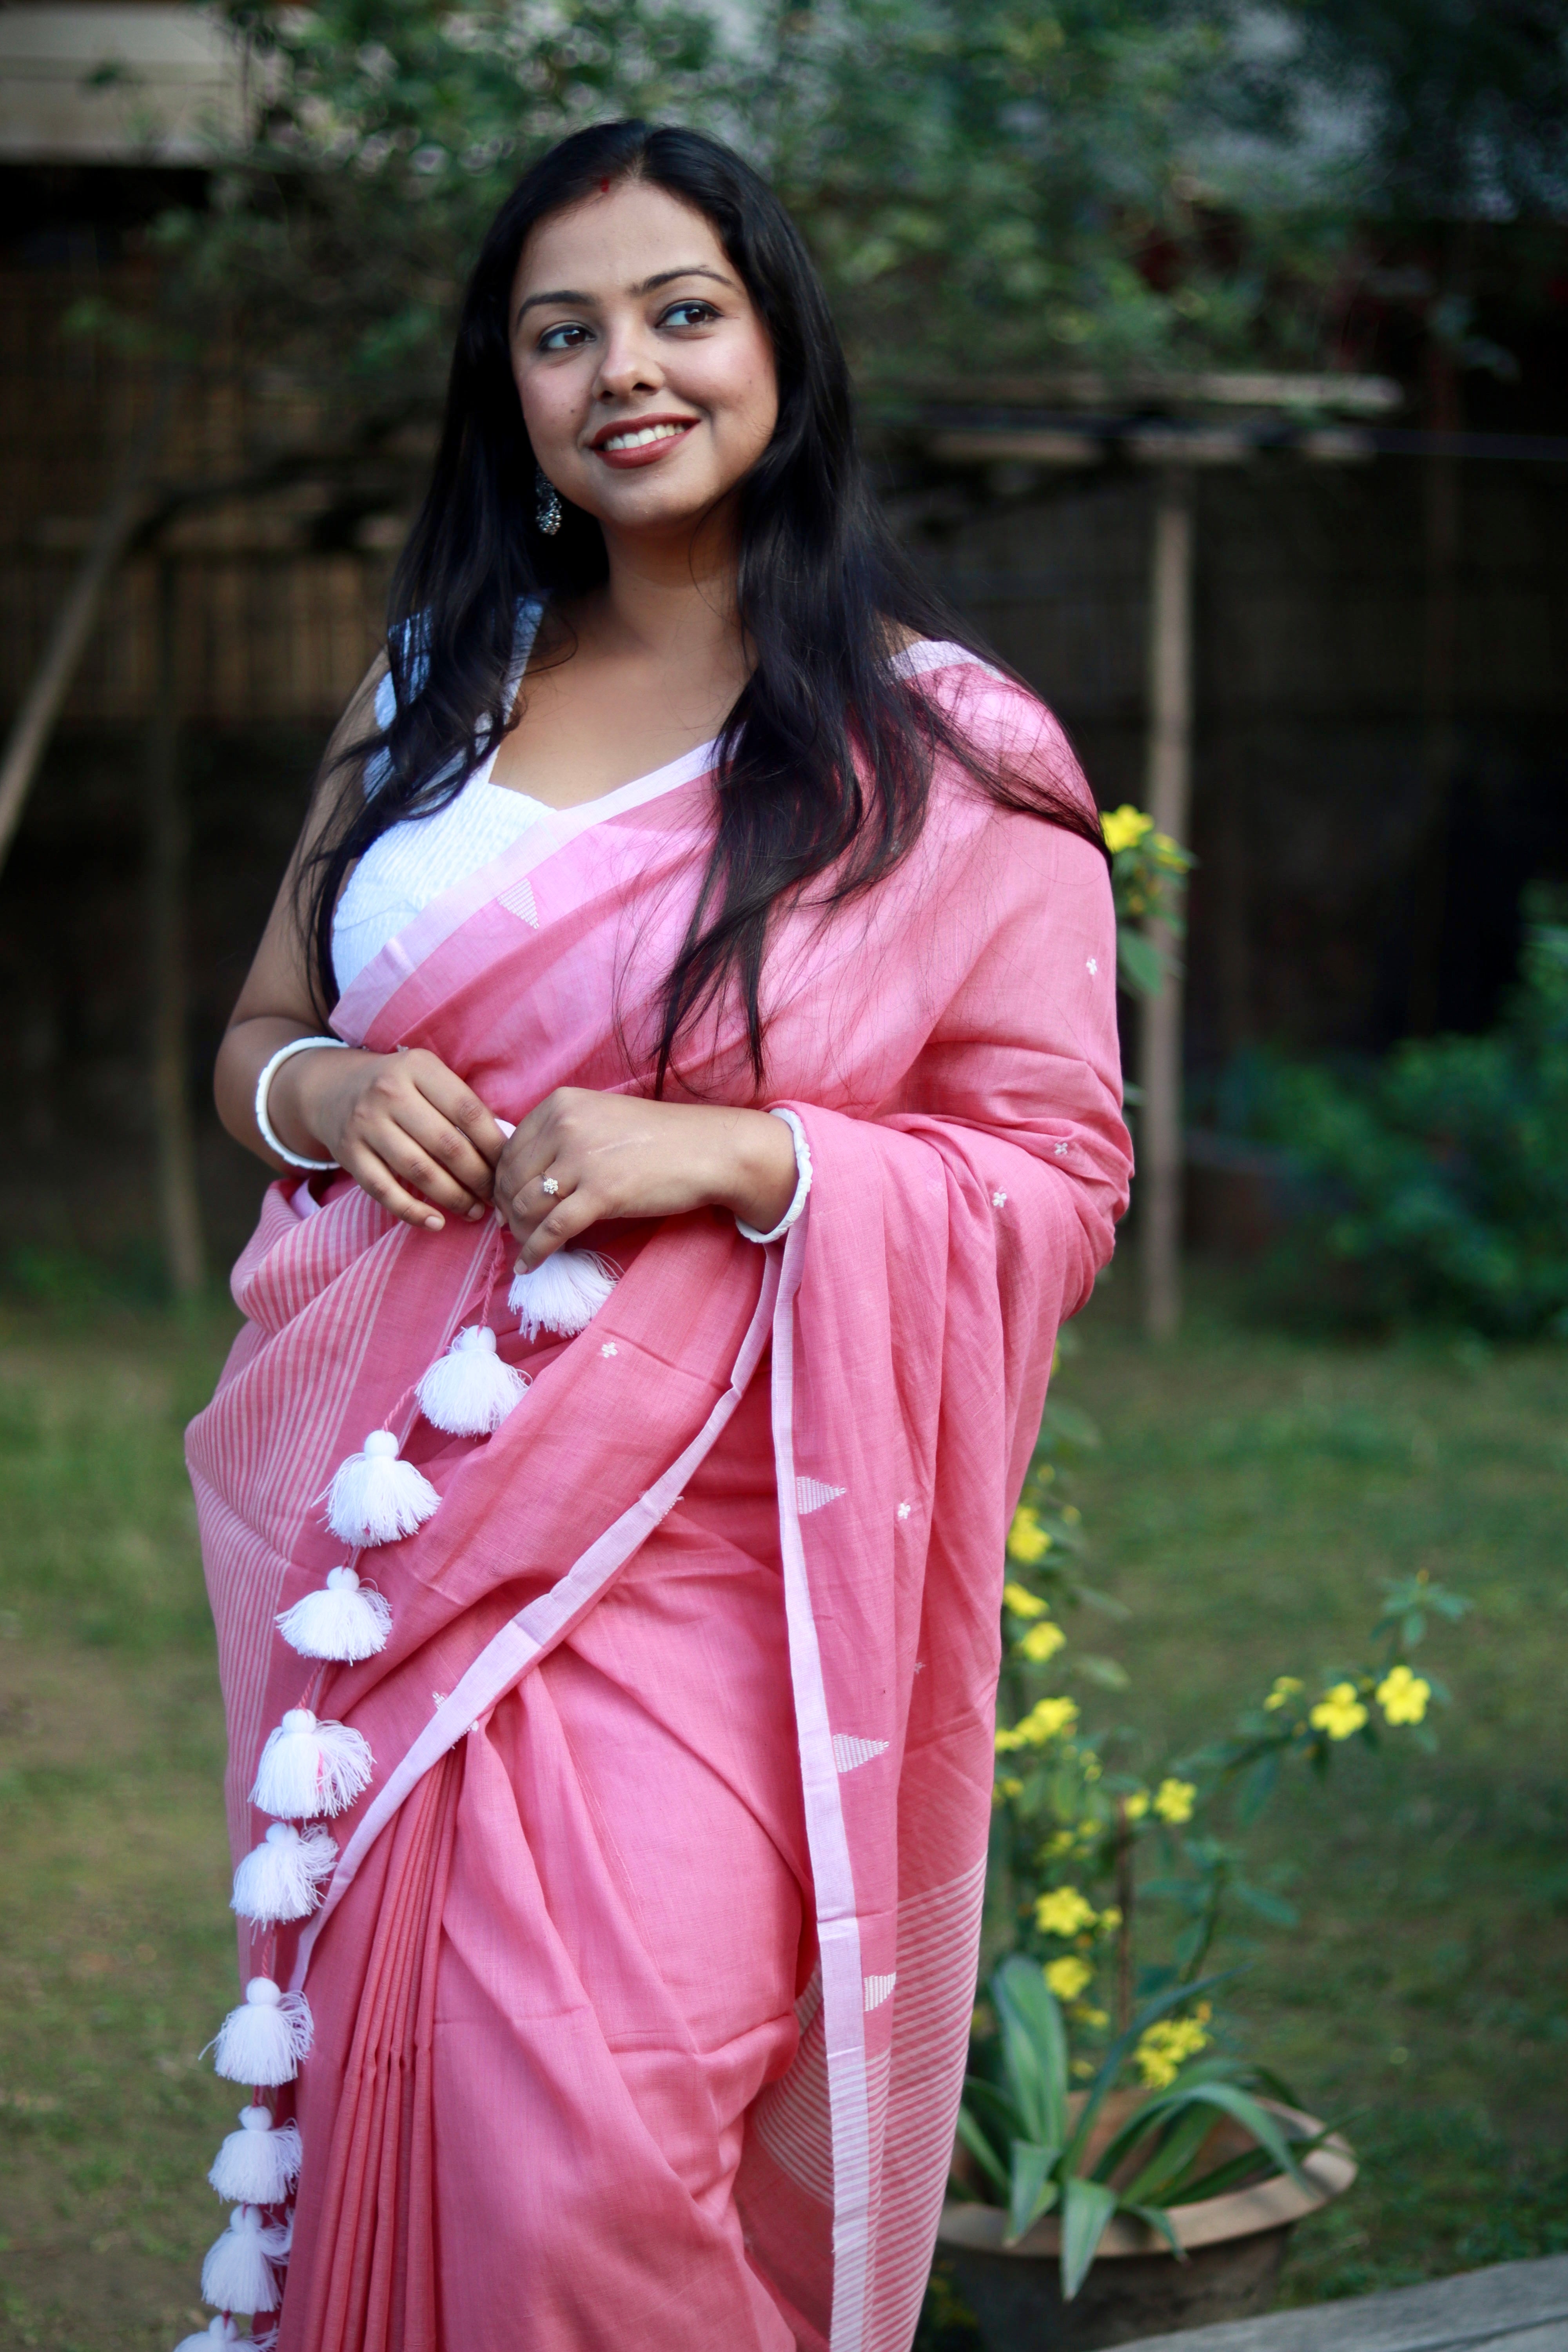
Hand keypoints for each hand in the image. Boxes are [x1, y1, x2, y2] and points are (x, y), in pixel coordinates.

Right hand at [271, 1045, 507, 1232]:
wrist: (331, 1089)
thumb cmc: (398, 1088)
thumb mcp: (428, 1078)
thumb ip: (461, 1105)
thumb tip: (505, 1147)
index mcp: (418, 1068)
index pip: (467, 1111)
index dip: (494, 1145)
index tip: (509, 1167)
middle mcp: (389, 1093)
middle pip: (447, 1145)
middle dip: (478, 1178)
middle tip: (495, 1197)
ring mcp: (366, 1124)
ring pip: (419, 1171)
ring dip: (453, 1198)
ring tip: (475, 1211)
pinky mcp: (349, 1154)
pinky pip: (384, 1191)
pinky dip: (412, 1212)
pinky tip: (436, 1223)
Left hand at [497, 1087, 798, 1267]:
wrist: (708, 1149)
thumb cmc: (656, 1138)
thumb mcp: (599, 1119)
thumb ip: (561, 1136)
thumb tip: (520, 1175)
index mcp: (561, 1104)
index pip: (509, 1149)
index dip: (501, 1181)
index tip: (507, 1201)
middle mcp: (565, 1126)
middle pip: (510, 1179)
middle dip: (507, 1209)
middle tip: (513, 1228)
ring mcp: (582, 1159)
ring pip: (525, 1205)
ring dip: (520, 1232)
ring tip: (526, 1245)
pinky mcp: (601, 1193)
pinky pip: (552, 1230)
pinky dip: (534, 1252)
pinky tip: (527, 1266)